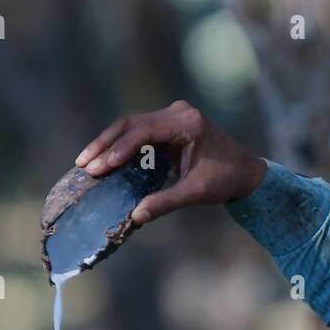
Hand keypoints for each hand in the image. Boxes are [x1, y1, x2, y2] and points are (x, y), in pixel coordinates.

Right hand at [74, 100, 266, 224]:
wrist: (245, 172)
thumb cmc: (224, 180)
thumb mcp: (195, 193)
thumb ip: (165, 202)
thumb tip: (135, 216)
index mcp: (187, 123)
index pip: (145, 131)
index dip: (120, 148)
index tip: (101, 166)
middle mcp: (178, 113)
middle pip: (132, 123)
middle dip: (106, 144)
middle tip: (84, 165)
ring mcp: (172, 116)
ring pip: (132, 126)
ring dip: (109, 144)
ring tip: (86, 163)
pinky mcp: (168, 125)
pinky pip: (139, 133)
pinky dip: (121, 146)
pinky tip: (104, 161)